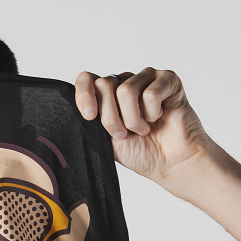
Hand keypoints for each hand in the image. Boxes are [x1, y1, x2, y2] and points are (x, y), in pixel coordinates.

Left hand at [74, 67, 211, 183]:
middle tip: (122, 134)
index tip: (90, 117)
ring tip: (142, 130)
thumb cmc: (138, 151)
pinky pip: (151, 92)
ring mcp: (146, 78)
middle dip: (110, 117)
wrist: (169, 161)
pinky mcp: (168, 79)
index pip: (86, 79)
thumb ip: (89, 123)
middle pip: (104, 85)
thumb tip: (71, 112)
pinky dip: (152, 113)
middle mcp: (124, 82)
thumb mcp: (104, 140)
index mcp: (106, 95)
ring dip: (132, 119)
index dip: (84, 95)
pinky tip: (159, 118)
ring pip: (125, 90)